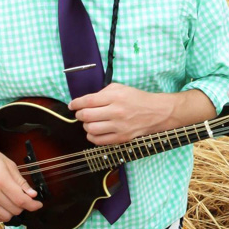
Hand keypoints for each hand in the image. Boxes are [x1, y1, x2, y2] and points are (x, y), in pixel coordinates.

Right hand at [0, 132, 42, 222]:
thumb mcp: (8, 164)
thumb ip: (20, 181)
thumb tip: (32, 194)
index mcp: (1, 180)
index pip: (21, 200)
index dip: (33, 205)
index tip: (38, 204)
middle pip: (15, 210)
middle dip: (24, 206)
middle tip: (25, 198)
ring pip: (5, 217)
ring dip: (13, 211)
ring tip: (14, 201)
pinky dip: (2, 215)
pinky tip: (4, 206)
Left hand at [69, 83, 215, 145]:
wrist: (157, 112)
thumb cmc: (137, 98)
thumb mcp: (120, 87)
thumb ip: (103, 92)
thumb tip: (86, 101)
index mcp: (115, 96)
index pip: (88, 101)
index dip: (76, 103)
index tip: (72, 105)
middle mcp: (116, 111)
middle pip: (86, 116)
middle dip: (79, 114)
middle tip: (81, 113)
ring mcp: (119, 127)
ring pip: (91, 129)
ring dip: (85, 126)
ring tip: (89, 122)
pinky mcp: (122, 138)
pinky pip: (99, 141)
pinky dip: (92, 137)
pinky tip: (94, 132)